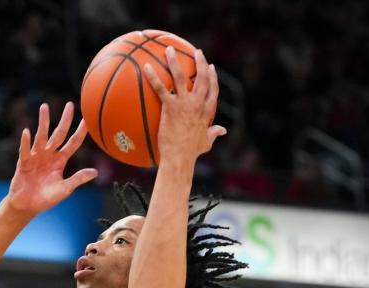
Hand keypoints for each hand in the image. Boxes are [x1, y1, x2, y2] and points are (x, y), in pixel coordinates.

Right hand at [7, 102, 97, 217]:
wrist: (27, 206)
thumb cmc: (46, 198)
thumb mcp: (64, 189)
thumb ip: (77, 179)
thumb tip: (95, 172)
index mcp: (60, 160)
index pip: (73, 143)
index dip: (80, 132)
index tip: (87, 119)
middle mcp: (49, 155)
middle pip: (59, 134)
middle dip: (65, 120)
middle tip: (70, 105)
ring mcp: (36, 157)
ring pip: (41, 137)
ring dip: (43, 122)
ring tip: (44, 108)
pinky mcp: (24, 163)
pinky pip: (25, 151)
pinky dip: (25, 142)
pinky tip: (26, 132)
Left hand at [144, 48, 225, 163]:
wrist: (180, 157)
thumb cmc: (191, 153)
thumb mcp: (206, 142)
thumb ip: (213, 134)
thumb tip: (223, 130)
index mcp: (207, 111)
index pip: (213, 90)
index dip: (213, 77)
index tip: (211, 67)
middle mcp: (198, 103)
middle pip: (202, 78)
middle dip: (200, 62)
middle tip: (196, 52)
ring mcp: (184, 103)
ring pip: (181, 76)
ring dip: (175, 61)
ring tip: (169, 49)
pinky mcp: (170, 107)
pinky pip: (160, 88)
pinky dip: (153, 77)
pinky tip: (145, 67)